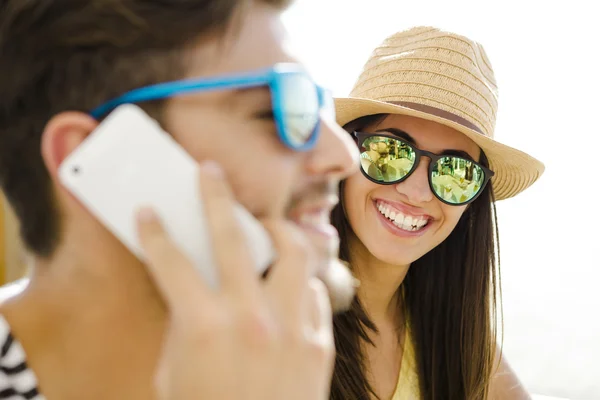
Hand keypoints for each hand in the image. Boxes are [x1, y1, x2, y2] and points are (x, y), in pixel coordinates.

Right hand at [136, 161, 334, 399]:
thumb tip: (196, 282)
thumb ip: (185, 322)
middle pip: (232, 236)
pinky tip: (288, 285)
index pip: (170, 262)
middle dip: (216, 196)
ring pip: (295, 252)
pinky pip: (314, 292)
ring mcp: (291, 328)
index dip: (154, 232)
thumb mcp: (173, 373)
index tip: (148, 211)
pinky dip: (300, 282)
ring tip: (268, 225)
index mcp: (204, 327)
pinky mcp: (319, 343)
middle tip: (210, 172)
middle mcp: (251, 319)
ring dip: (279, 230)